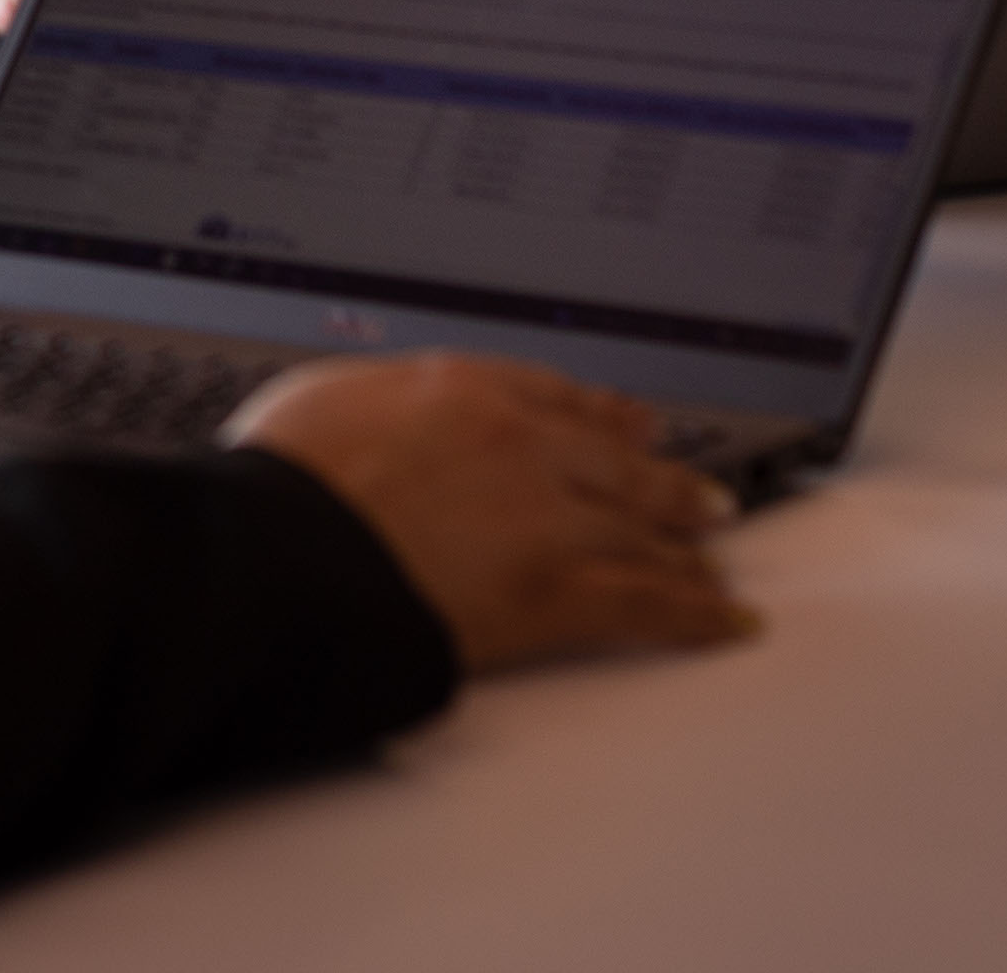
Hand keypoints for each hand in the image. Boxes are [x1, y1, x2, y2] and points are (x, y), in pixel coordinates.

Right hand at [227, 352, 754, 673]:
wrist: (285, 554)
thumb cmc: (282, 484)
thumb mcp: (321, 399)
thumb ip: (378, 401)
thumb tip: (377, 413)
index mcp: (461, 389)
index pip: (557, 397)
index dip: (602, 416)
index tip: (629, 425)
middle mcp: (520, 442)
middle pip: (615, 460)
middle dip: (663, 481)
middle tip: (699, 494)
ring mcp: (546, 515)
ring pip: (640, 527)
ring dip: (683, 545)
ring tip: (712, 559)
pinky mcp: (555, 591)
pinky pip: (648, 601)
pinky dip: (696, 612)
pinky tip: (725, 617)